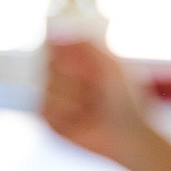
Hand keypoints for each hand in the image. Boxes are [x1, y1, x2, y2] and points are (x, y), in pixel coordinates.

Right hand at [40, 41, 170, 170]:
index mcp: (77, 62)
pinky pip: (43, 108)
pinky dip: (64, 114)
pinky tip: (79, 120)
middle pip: (47, 66)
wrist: (127, 137)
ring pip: (46, 89)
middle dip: (72, 79)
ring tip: (89, 108)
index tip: (78, 62)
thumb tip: (53, 33)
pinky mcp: (48, 118)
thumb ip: (87, 44)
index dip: (60, 52)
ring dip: (72, 99)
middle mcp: (62, 77)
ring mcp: (53, 98)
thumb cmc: (126, 101)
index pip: (53, 45)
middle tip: (93, 90)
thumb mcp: (112, 66)